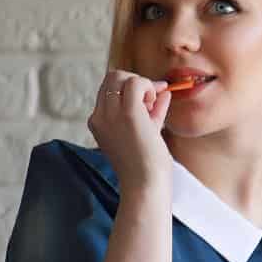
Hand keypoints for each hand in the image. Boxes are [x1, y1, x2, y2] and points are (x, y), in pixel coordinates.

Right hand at [87, 70, 174, 192]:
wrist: (145, 185)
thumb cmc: (148, 166)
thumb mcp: (147, 132)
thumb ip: (153, 111)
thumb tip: (164, 90)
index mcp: (98, 122)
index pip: (110, 90)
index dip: (131, 91)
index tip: (149, 103)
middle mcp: (100, 116)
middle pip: (112, 78)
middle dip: (135, 82)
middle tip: (151, 103)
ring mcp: (111, 114)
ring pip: (120, 76)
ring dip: (142, 84)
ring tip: (152, 106)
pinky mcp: (128, 114)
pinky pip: (135, 83)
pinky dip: (149, 87)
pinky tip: (155, 103)